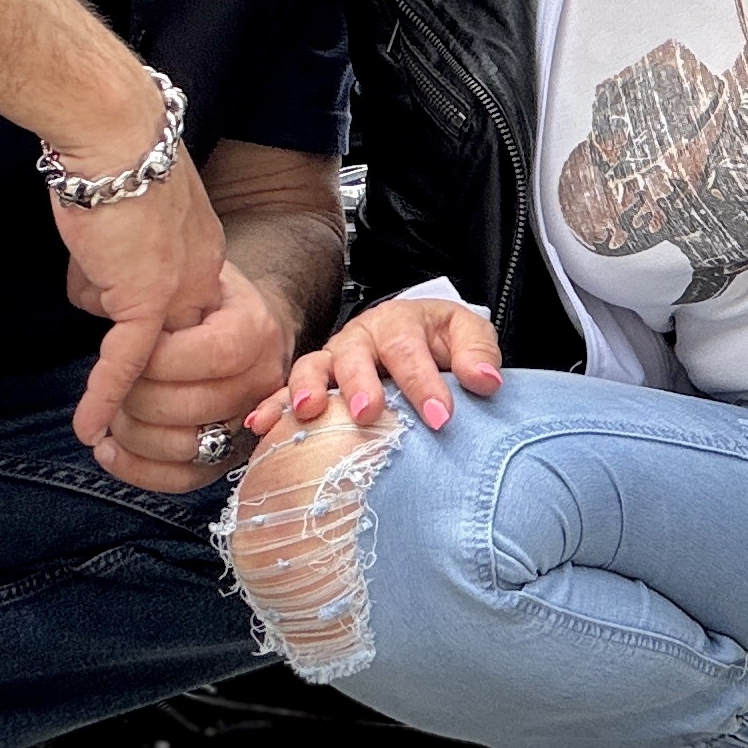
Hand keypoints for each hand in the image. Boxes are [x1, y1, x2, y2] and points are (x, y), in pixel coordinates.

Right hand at [57, 161, 230, 462]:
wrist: (116, 132)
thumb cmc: (111, 158)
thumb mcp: (129, 218)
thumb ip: (122, 263)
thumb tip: (100, 297)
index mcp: (204, 254)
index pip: (178, 314)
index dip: (148, 318)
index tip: (129, 309)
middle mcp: (202, 278)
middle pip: (158, 331)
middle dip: (121, 309)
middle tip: (109, 261)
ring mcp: (178, 292)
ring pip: (131, 335)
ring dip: (97, 291)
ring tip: (98, 233)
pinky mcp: (147, 298)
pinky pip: (125, 360)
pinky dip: (104, 394)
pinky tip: (88, 427)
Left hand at [92, 263, 304, 490]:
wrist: (242, 322)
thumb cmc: (202, 299)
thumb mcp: (188, 280)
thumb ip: (167, 303)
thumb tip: (128, 335)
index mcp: (256, 331)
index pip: (210, 354)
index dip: (156, 359)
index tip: (128, 347)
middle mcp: (262, 381)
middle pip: (193, 407)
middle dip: (136, 397)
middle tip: (115, 382)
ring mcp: (248, 424)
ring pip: (185, 447)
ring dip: (132, 433)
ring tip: (111, 412)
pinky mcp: (227, 454)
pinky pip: (183, 478)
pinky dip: (137, 470)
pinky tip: (108, 449)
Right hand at [272, 296, 506, 438]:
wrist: (417, 338)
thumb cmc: (439, 339)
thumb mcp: (467, 334)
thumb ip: (478, 353)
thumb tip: (486, 380)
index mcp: (400, 322)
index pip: (410, 350)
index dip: (423, 383)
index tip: (440, 416)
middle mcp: (361, 338)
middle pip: (354, 354)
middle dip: (359, 383)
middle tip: (369, 411)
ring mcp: (334, 359)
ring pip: (313, 368)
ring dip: (307, 389)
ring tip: (308, 413)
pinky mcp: (315, 383)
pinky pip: (287, 392)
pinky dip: (272, 406)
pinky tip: (261, 425)